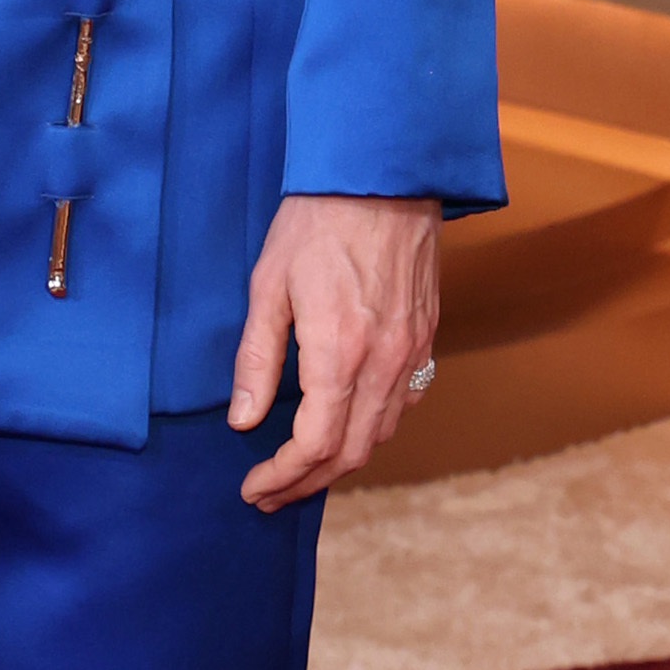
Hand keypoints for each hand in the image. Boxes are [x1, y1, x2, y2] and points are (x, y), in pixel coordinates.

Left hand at [229, 191, 440, 510]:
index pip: (314, 444)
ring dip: (340, 462)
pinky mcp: (426, 338)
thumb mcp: (268, 286)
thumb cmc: (318, 222)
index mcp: (341, 352)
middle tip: (270, 494)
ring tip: (301, 470)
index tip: (254, 487)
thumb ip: (257, 359)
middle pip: (350, 452)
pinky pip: (403, 404)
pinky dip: (372, 430)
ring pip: (380, 434)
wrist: (384, 176)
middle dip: (307, 483)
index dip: (282, 476)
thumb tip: (244, 420)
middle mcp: (385, 362)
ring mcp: (412, 352)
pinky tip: (346, 428)